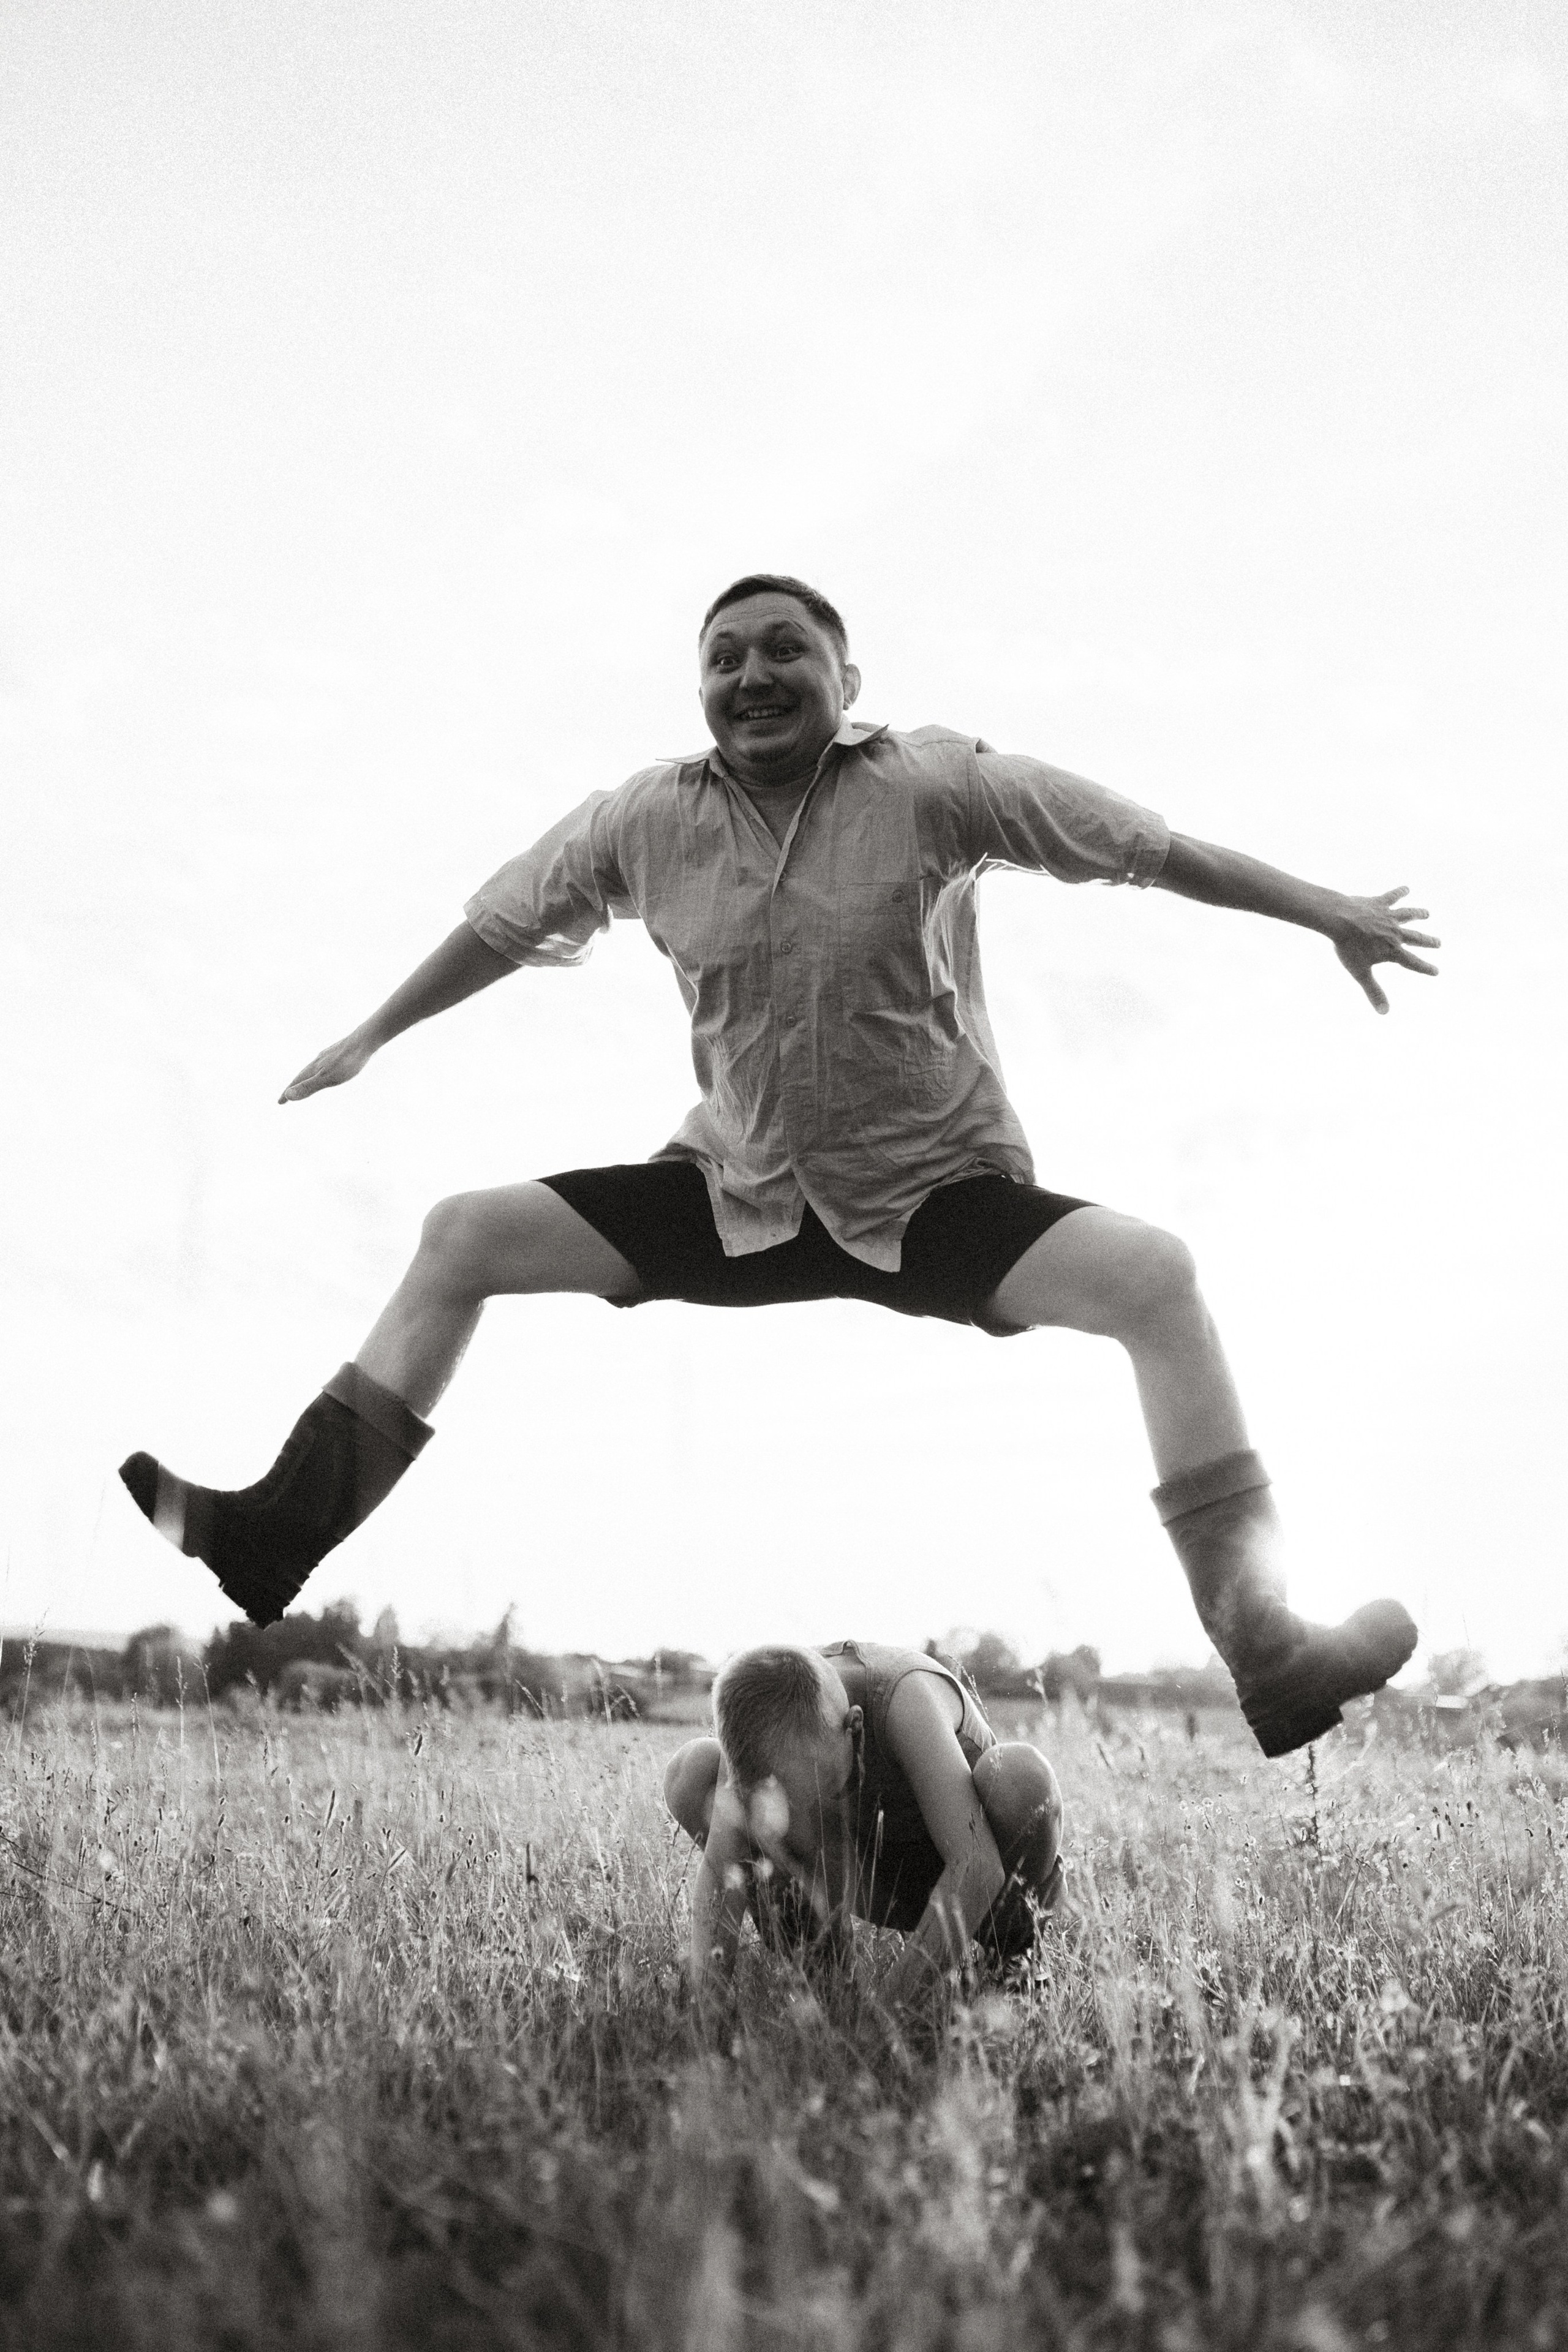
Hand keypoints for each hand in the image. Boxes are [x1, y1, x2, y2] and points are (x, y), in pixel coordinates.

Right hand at [279, 1031, 375, 1103]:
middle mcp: (318, 1061)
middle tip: (287, 1095)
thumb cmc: (348, 1061)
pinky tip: (327, 1068)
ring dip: (306, 1077)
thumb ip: (309, 1087)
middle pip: (302, 1075)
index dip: (288, 1093)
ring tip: (304, 1082)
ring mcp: (328, 1056)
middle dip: (294, 1085)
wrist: (365, 1040)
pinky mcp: (339, 1053)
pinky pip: (324, 1064)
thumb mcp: (328, 1078)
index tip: (279, 1102)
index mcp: (315, 1068)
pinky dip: (319, 1070)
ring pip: (313, 1068)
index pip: (297, 1083)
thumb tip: (288, 1096)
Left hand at [1328, 888, 1439, 1014]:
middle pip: (1415, 938)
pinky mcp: (1379, 903)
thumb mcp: (1361, 972)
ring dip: (1418, 914)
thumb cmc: (1348, 947)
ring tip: (1427, 914)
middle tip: (1439, 943)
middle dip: (1428, 941)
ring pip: (1408, 915)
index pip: (1413, 963)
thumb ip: (1373, 992)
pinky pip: (1392, 896)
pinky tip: (1406, 889)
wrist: (1339, 920)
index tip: (1436, 971)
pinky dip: (1400, 892)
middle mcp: (1395, 933)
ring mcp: (1388, 916)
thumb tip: (1384, 1013)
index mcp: (1392, 951)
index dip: (1425, 968)